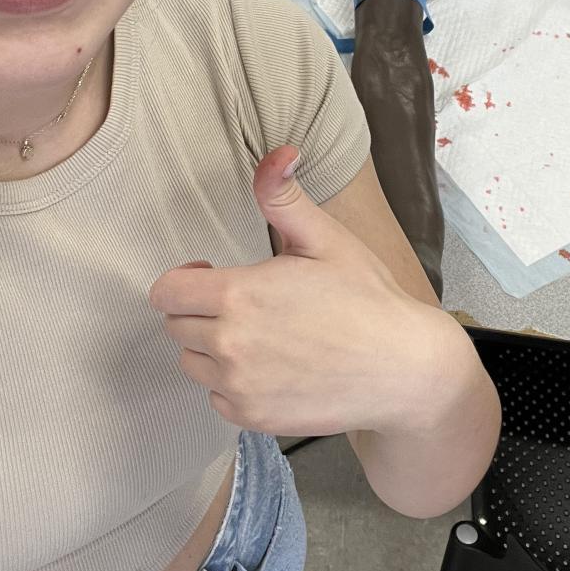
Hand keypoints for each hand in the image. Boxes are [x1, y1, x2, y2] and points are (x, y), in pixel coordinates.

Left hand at [148, 145, 451, 437]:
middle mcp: (229, 346)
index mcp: (238, 296)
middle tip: (245, 302)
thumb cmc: (367, 299)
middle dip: (200, 310)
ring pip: (193, 364)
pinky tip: (270, 366)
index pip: (166, 291)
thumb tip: (278, 152)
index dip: (183, 279)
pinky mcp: (253, 418)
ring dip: (211, 348)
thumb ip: (284, 197)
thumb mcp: (326, 239)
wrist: (402, 369)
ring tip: (257, 334)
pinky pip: (217, 398)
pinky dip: (232, 384)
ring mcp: (239, 387)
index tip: (210, 275)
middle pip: (176, 326)